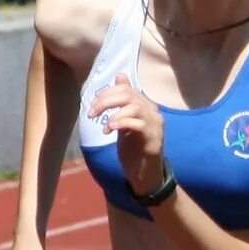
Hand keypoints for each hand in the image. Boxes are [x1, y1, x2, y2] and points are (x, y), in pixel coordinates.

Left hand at [90, 74, 167, 191]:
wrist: (144, 174)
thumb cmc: (134, 148)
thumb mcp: (124, 120)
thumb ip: (123, 101)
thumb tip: (120, 75)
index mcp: (146, 106)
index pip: (126, 90)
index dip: (106, 94)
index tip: (92, 105)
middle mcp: (154, 112)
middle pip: (129, 95)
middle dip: (106, 101)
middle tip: (92, 113)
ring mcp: (156, 126)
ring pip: (135, 107)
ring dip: (113, 114)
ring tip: (104, 125)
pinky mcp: (154, 139)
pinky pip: (138, 124)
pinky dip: (121, 124)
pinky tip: (110, 130)